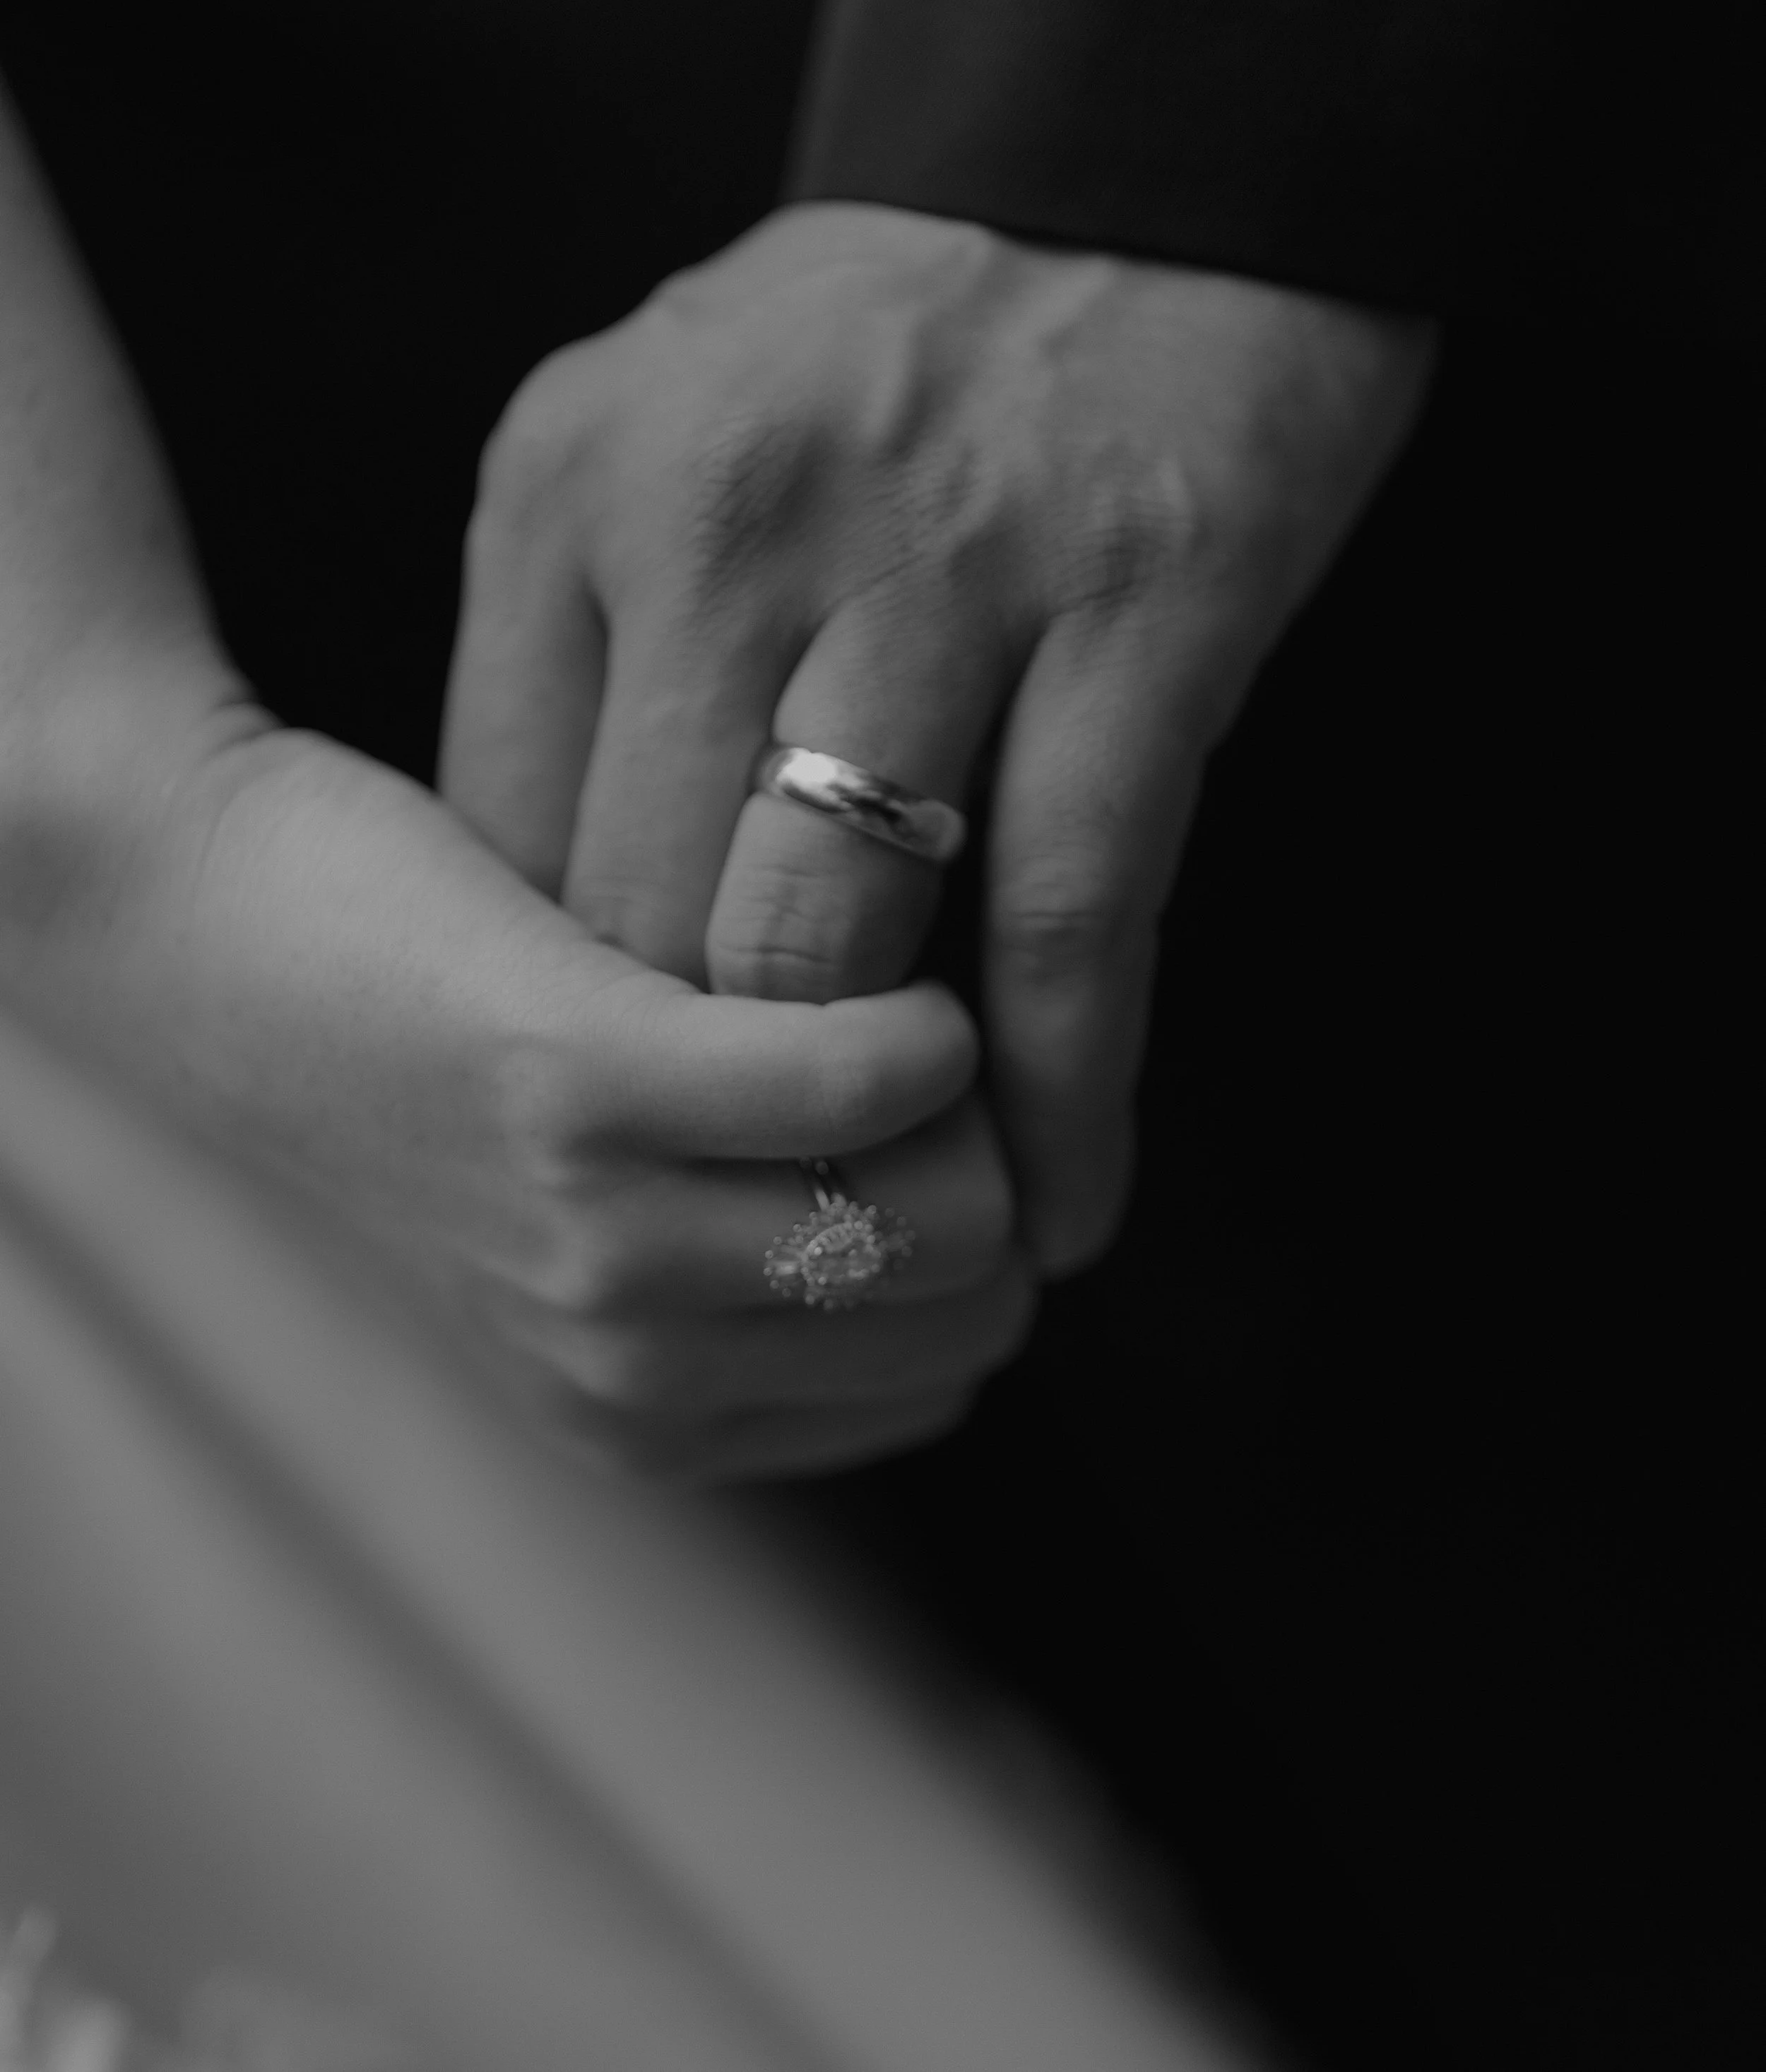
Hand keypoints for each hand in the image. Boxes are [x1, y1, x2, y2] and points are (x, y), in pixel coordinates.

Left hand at [2, 672, 1026, 1480]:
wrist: (207, 919)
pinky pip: (860, 1078)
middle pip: (961, 1302)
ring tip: (905, 975)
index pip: (939, 1381)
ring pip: (937, 1203)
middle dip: (997, 1166)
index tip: (954, 1123)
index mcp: (638, 1410)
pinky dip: (905, 1008)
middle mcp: (619, 1360)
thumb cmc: (437, 1039)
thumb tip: (991, 1206)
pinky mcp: (578, 1081)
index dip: (983, 1242)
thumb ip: (756, 1258)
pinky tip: (869, 932)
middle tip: (942, 1040)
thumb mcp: (591, 1209)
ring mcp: (594, 1235)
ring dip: (967, 1079)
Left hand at [442, 203, 1436, 1270]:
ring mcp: (933, 562)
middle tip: (765, 1203)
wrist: (1151, 144)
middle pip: (646, 918)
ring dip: (872, 1125)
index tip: (633, 1103)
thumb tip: (579, 927)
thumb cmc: (896, 333)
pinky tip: (1064, 1196)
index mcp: (571, 481)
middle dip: (702, 1091)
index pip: (502, 834)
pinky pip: (1069, 918)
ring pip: (828, 943)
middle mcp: (719, 520)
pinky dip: (1064, 1094)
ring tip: (911, 1223)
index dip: (565, 1007)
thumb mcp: (669, 428)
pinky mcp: (1136, 605)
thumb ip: (596, 642)